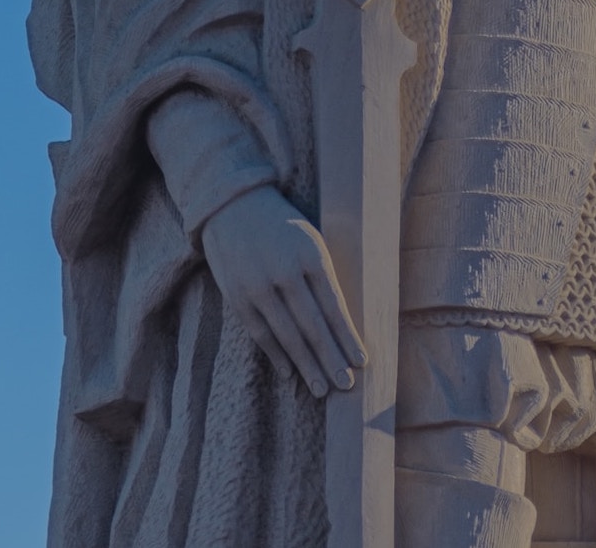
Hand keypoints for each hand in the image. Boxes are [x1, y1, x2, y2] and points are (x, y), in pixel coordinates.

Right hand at [199, 184, 366, 397]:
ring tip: (322, 389)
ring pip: (288, 336)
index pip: (335, 307)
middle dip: (332, 360)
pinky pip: (261, 334)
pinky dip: (277, 356)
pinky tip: (291, 372)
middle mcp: (285, 272)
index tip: (362, 363)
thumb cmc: (283, 226)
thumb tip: (344, 323)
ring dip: (307, 366)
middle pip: (314, 327)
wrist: (233, 206)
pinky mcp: (237, 296)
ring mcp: (258, 286)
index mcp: (311, 255)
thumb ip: (324, 276)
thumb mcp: (311, 240)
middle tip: (346, 386)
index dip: (348, 338)